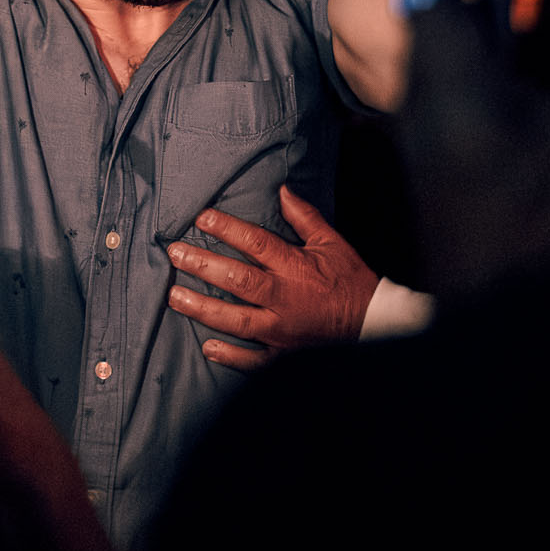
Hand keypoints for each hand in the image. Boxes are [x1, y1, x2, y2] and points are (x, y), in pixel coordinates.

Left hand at [165, 186, 379, 369]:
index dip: (228, 229)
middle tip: (175, 254)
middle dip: (203, 265)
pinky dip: (230, 356)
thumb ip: (305, 218)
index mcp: (296, 268)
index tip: (202, 218)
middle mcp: (285, 300)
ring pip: (236, 320)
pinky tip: (207, 347)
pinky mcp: (284, 355)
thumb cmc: (351, 281)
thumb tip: (283, 191)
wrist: (374, 323)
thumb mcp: (332, 243)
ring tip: (175, 297)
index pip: (256, 244)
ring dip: (202, 309)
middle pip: (238, 281)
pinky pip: (253, 360)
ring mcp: (282, 331)